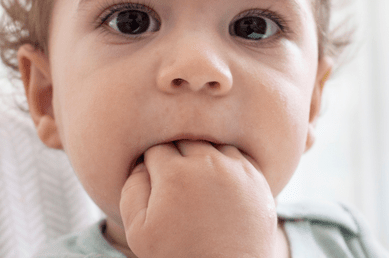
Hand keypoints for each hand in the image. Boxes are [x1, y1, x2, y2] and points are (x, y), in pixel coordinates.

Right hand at [119, 140, 277, 256]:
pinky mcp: (256, 178)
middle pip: (184, 142)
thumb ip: (132, 189)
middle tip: (177, 187)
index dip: (153, 167)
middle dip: (176, 159)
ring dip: (202, 159)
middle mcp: (208, 163)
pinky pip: (237, 157)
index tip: (158, 186)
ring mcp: (236, 169)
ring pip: (211, 146)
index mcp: (175, 173)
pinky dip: (226, 166)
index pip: (156, 149)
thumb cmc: (178, 254)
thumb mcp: (138, 230)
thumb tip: (143, 164)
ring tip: (198, 186)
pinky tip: (219, 187)